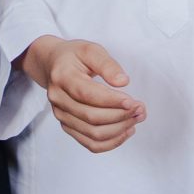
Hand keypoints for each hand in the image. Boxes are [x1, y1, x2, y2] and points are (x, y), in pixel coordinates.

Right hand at [21, 35, 145, 152]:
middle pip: (92, 117)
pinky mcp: (67, 126)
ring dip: (119, 129)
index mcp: (62, 77)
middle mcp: (58, 99)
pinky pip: (90, 144)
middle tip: (141, 108)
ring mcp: (61, 115)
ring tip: (136, 118)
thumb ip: (107, 64)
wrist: (53, 65)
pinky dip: (111, 142)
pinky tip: (126, 131)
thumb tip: (123, 82)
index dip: (112, 101)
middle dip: (121, 116)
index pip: (87, 94)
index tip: (133, 102)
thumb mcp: (91, 50)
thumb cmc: (74, 56)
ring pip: (93, 133)